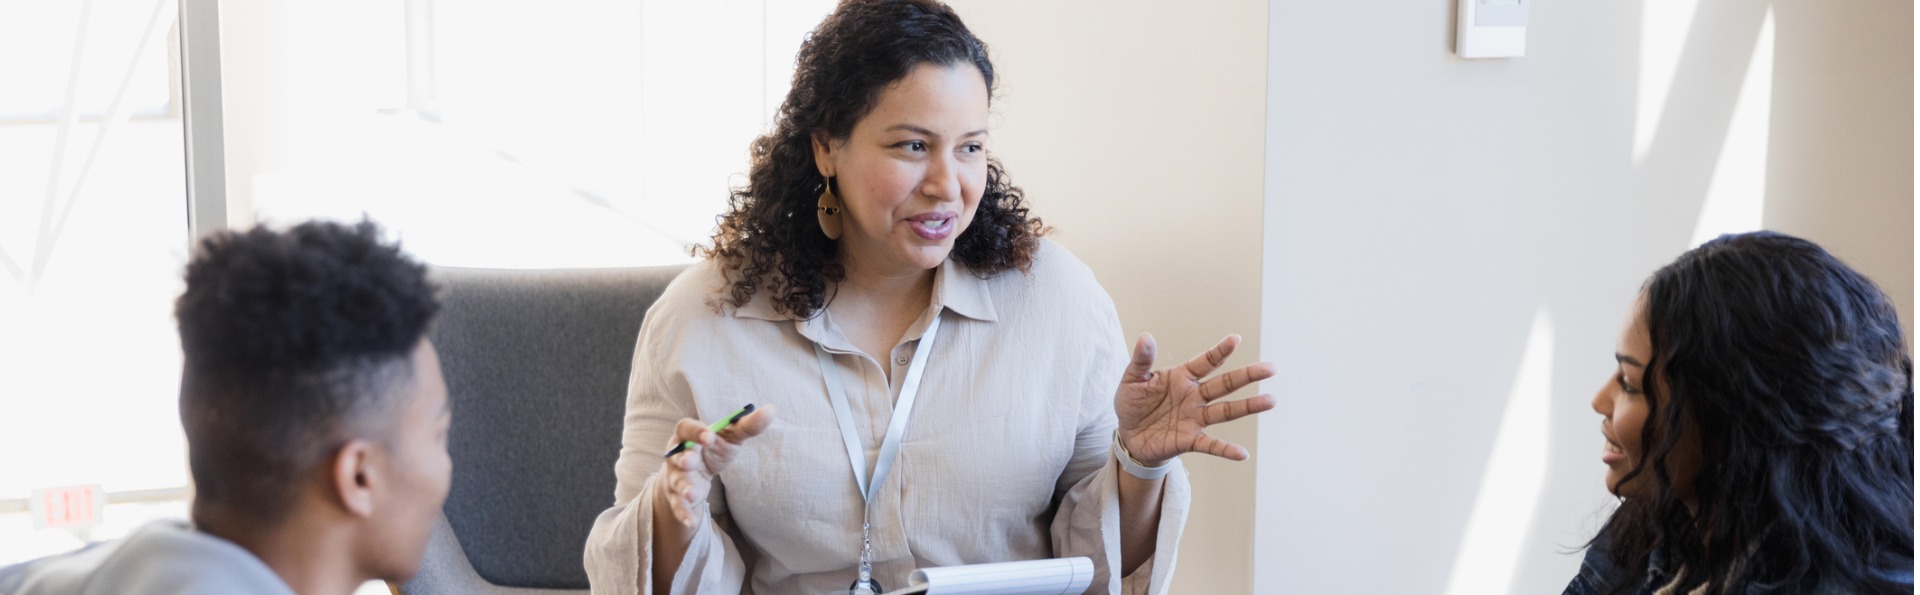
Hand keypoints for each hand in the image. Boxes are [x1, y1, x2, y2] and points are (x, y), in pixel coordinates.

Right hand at [657, 406, 774, 525]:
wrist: (693, 471)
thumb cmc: (713, 447)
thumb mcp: (731, 436)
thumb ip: (748, 425)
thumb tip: (771, 410)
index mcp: (688, 435)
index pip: (686, 428)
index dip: (696, 432)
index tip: (710, 436)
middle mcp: (677, 454)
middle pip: (677, 456)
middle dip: (683, 459)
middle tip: (690, 462)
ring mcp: (675, 476)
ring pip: (677, 482)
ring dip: (684, 488)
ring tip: (693, 495)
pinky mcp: (677, 496)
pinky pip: (678, 505)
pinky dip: (684, 513)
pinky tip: (692, 522)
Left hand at [1115, 334, 1274, 465]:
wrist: (1128, 435)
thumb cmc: (1132, 403)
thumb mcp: (1131, 379)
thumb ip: (1141, 360)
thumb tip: (1145, 337)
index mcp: (1182, 377)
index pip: (1205, 362)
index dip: (1220, 351)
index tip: (1236, 339)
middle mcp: (1194, 396)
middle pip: (1225, 384)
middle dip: (1247, 376)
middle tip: (1271, 368)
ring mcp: (1194, 419)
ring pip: (1226, 411)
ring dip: (1248, 407)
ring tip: (1271, 401)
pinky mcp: (1189, 440)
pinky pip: (1210, 445)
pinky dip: (1225, 449)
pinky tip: (1242, 454)